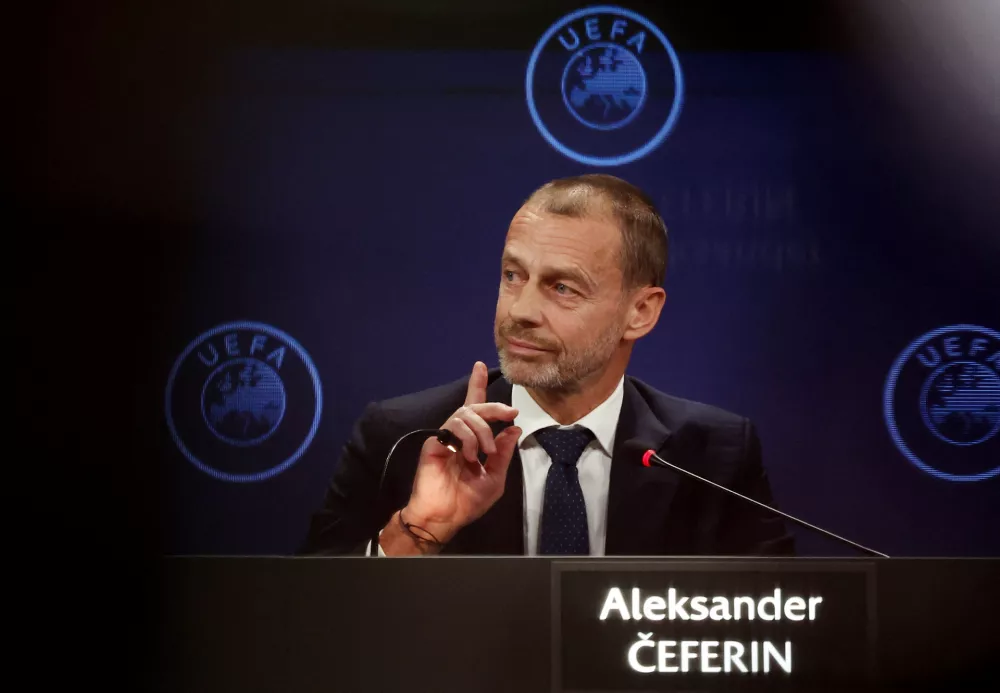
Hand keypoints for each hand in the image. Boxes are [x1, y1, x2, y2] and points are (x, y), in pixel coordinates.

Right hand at [402, 361, 520, 543]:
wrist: (444, 517)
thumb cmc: (467, 502)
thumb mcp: (494, 478)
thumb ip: (503, 453)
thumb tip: (514, 429)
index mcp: (473, 441)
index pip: (476, 408)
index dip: (477, 386)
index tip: (481, 367)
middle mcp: (458, 435)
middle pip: (475, 406)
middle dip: (495, 406)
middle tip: (509, 414)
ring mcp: (445, 437)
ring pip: (466, 414)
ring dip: (482, 431)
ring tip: (484, 453)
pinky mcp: (435, 442)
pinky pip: (453, 427)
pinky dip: (467, 439)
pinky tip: (468, 456)